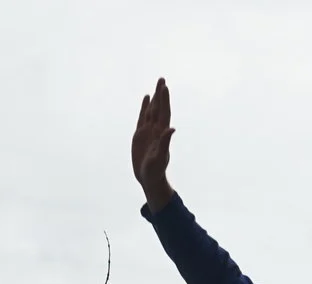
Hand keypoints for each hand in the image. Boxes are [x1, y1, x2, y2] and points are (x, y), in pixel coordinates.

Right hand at [132, 78, 173, 211]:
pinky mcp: (140, 135)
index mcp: (161, 133)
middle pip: (158, 108)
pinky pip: (143, 117)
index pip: (164, 113)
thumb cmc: (156, 170)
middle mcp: (156, 129)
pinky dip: (145, 107)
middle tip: (162, 79)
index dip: (164, 100)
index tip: (164, 87)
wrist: (148, 178)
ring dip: (154, 98)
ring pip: (151, 110)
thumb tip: (171, 129)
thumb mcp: (160, 157)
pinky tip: (146, 99)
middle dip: (160, 94)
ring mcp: (148, 131)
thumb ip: (165, 143)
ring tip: (158, 85)